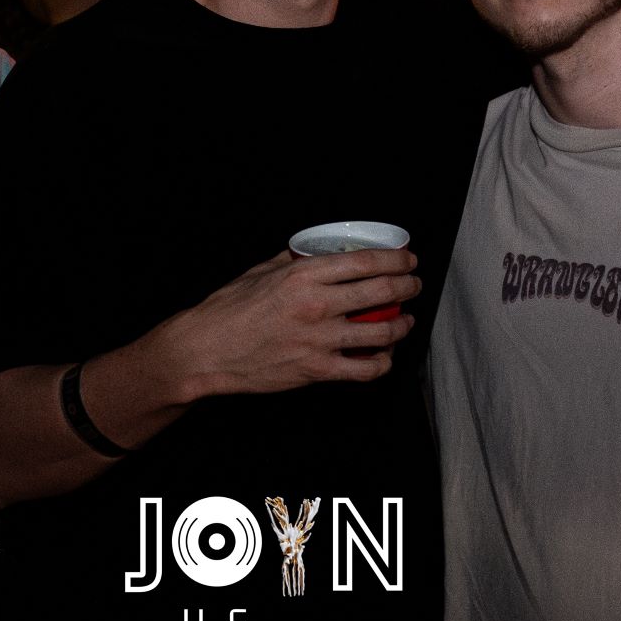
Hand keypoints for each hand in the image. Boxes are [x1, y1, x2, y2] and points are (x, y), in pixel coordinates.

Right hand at [167, 249, 419, 397]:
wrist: (206, 351)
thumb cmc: (228, 310)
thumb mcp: (261, 271)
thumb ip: (294, 260)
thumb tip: (319, 250)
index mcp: (303, 276)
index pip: (365, 261)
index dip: (396, 259)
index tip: (408, 259)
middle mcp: (316, 306)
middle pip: (382, 292)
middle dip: (408, 286)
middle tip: (414, 285)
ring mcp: (319, 340)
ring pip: (381, 332)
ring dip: (403, 325)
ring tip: (406, 321)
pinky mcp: (316, 370)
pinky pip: (365, 370)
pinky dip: (383, 362)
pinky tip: (384, 356)